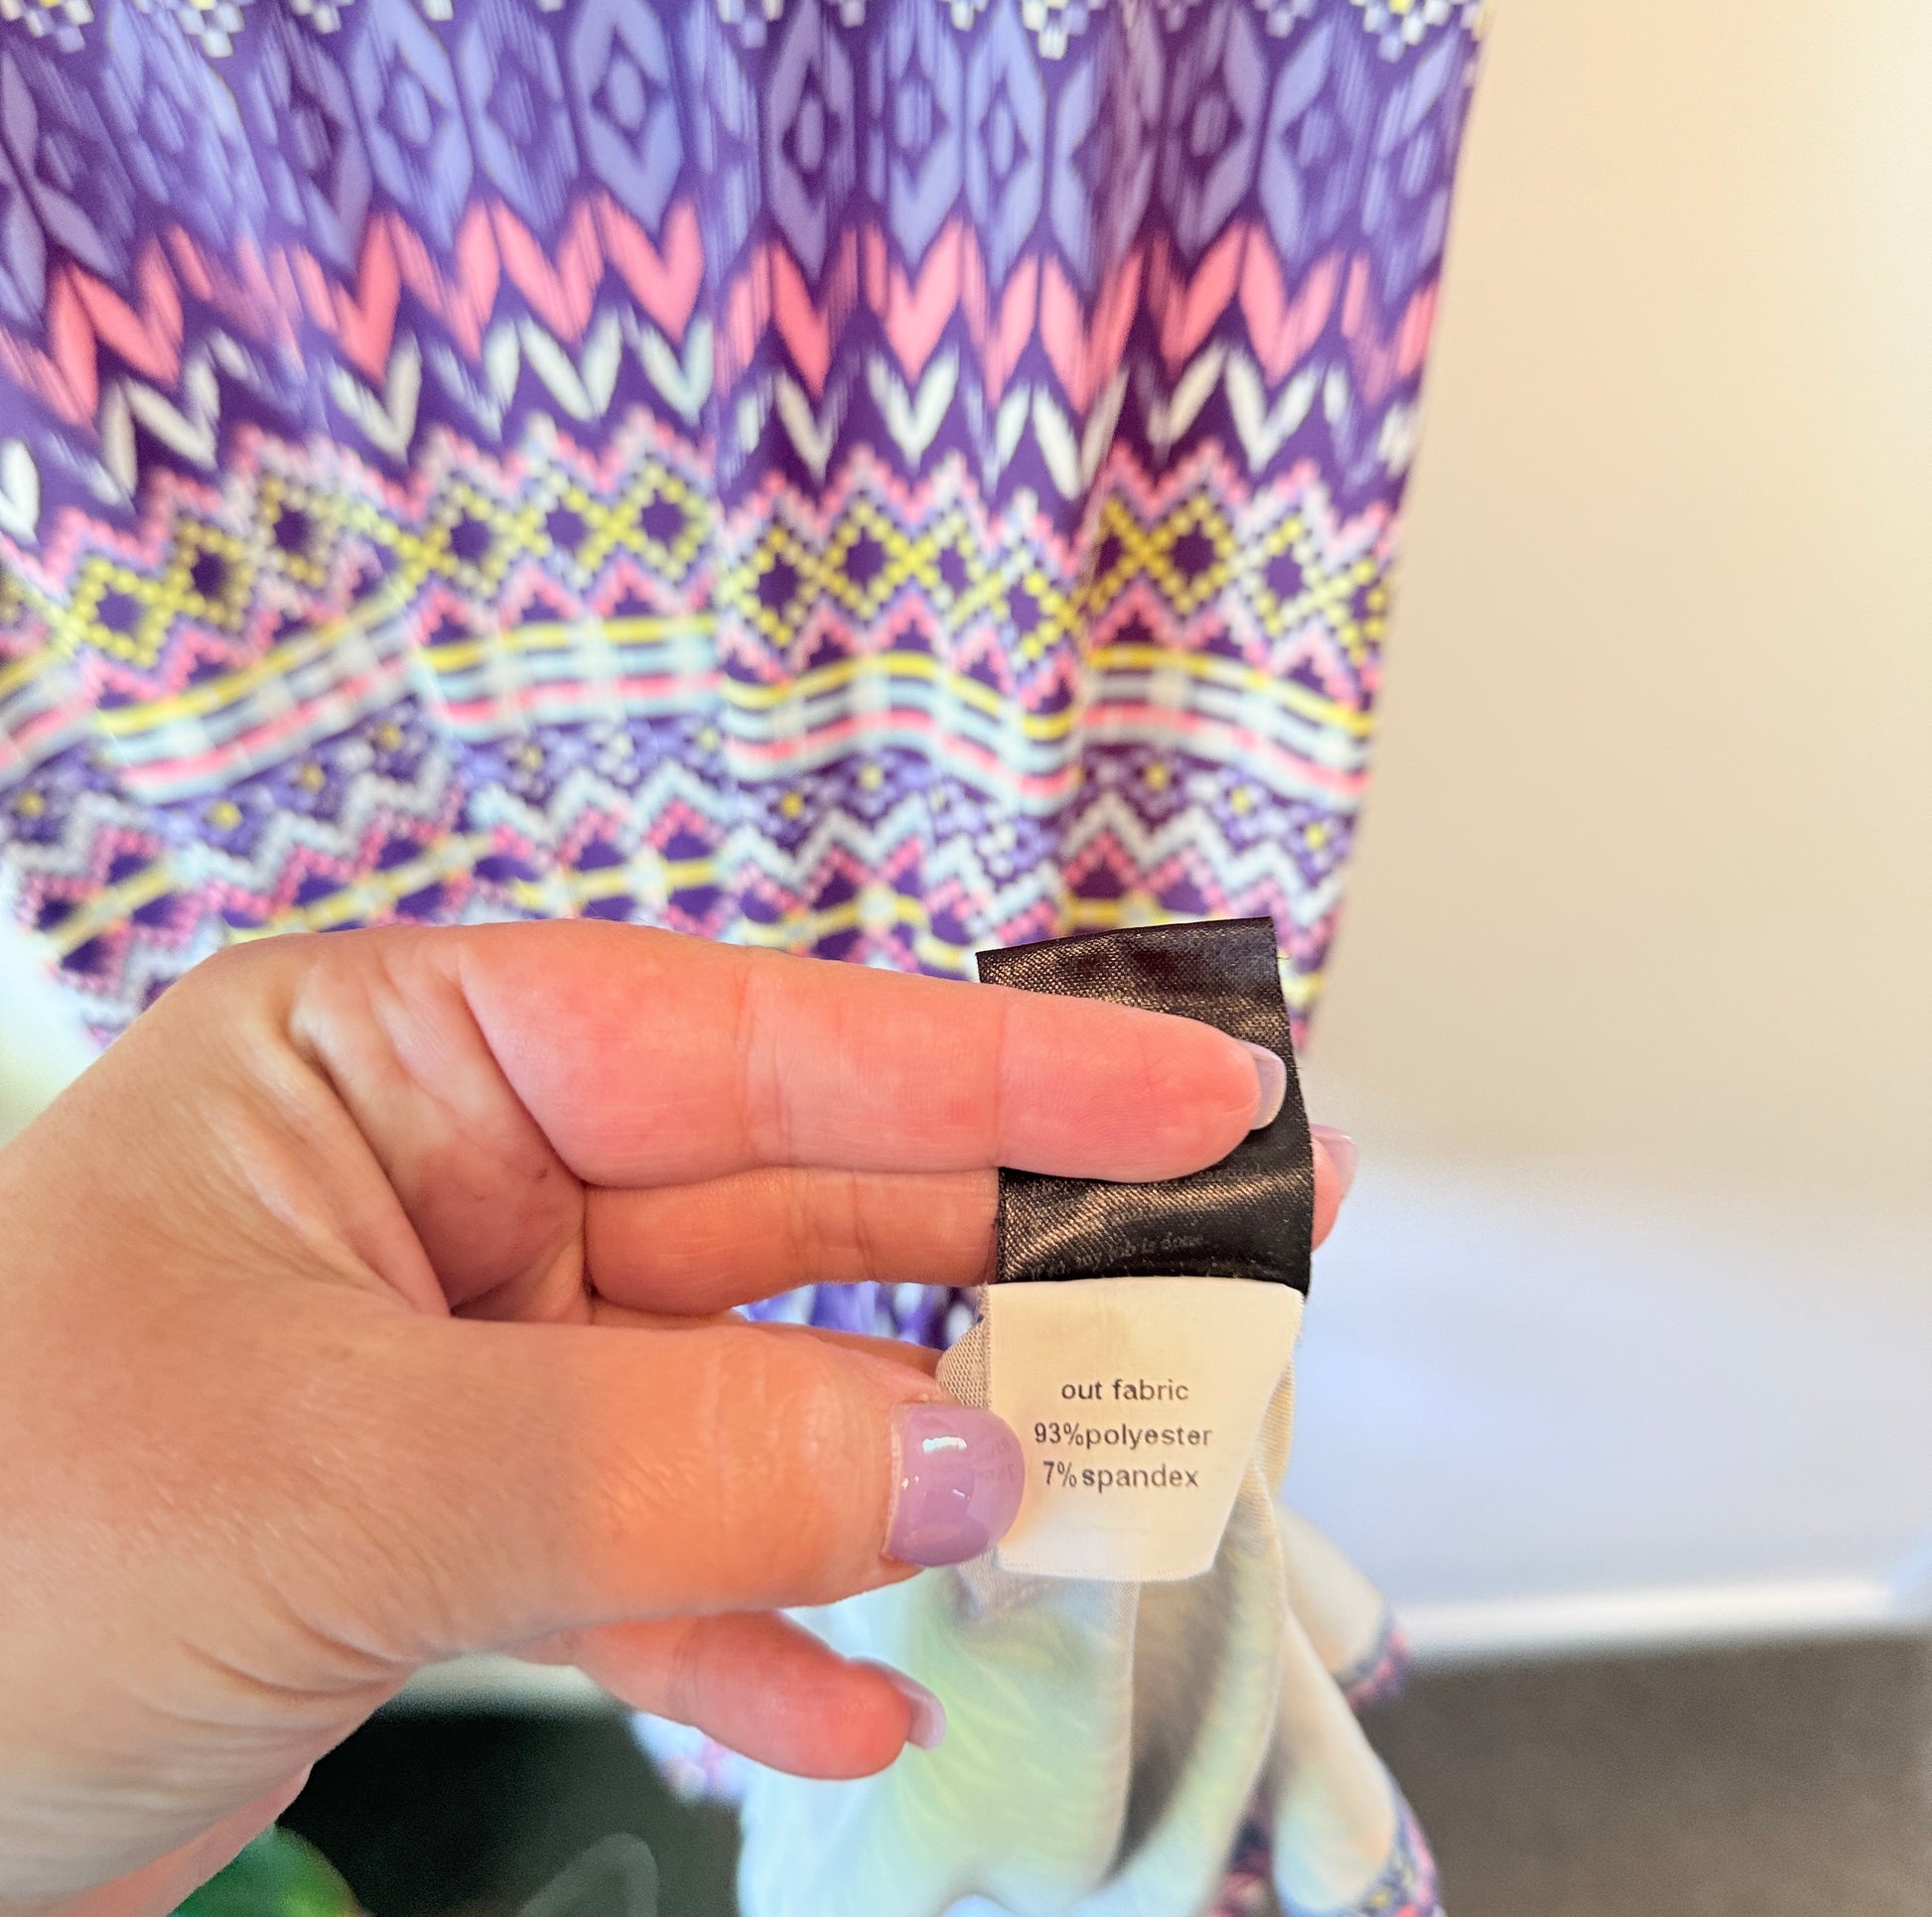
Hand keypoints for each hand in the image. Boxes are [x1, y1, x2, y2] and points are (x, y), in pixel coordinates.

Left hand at [0, 922, 1351, 1915]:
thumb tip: (971, 1460)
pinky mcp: (455, 1527)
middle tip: (1221, 1289)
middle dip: (1003, 1264)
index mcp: (406, 1062)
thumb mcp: (343, 1477)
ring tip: (1085, 1503)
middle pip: (795, 1206)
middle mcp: (456, 1185)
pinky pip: (660, 1556)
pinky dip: (756, 1630)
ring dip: (900, 1470)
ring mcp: (468, 1359)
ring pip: (753, 1390)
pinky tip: (852, 1702)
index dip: (1009, 1064)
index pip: (765, 1039)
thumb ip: (678, 1461)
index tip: (1208, 1087)